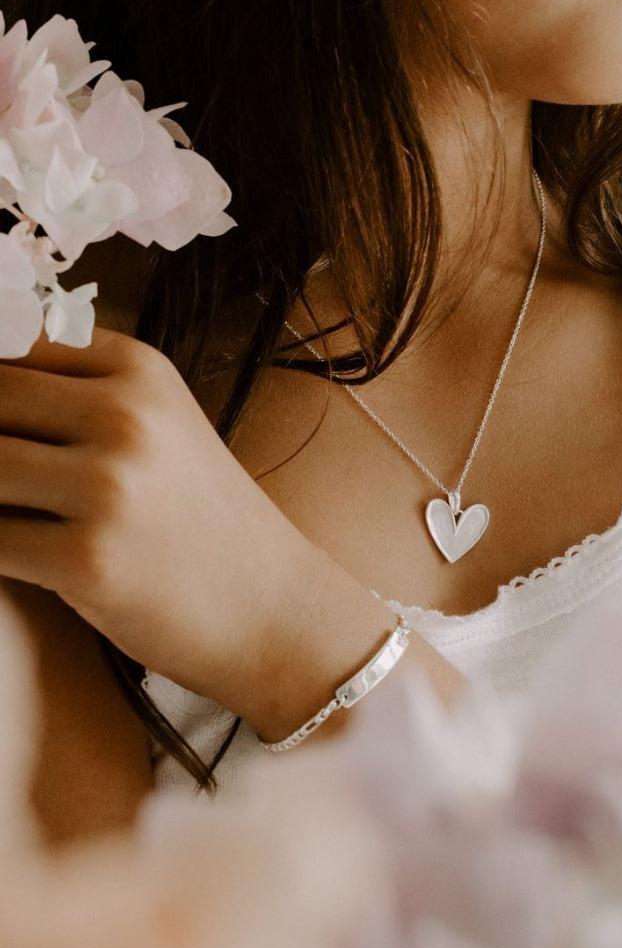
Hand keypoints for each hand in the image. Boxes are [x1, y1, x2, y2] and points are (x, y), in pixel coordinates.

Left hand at [0, 328, 309, 699]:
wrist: (270, 607)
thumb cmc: (198, 521)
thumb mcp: (159, 426)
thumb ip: (75, 392)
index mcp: (139, 369)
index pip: (12, 341)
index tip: (8, 429)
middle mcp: (125, 415)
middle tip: (16, 482)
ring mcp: (107, 487)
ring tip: (18, 515)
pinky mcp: (86, 559)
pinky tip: (26, 559)